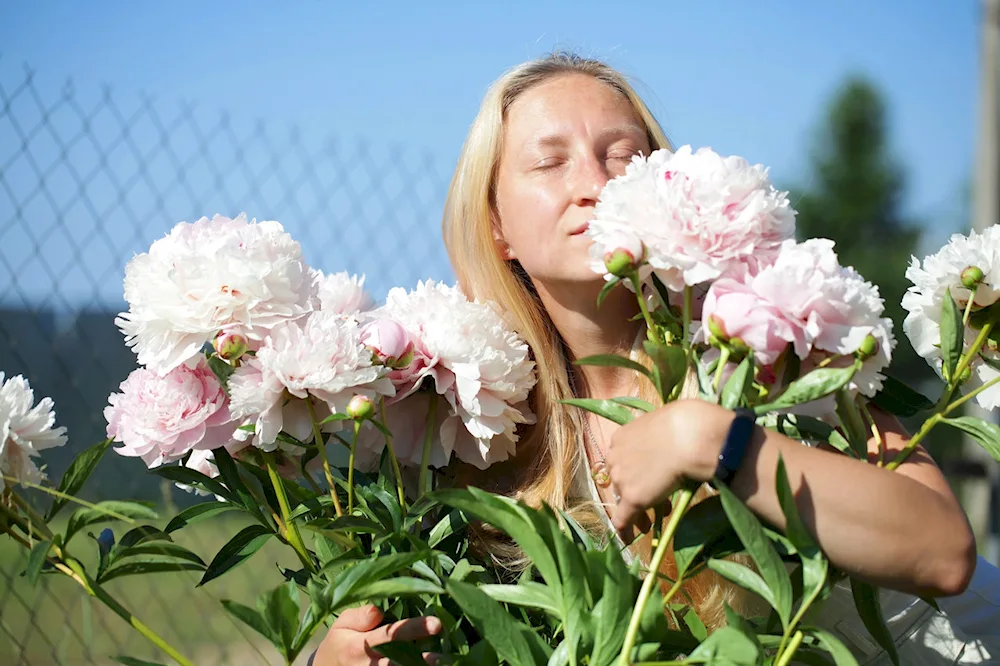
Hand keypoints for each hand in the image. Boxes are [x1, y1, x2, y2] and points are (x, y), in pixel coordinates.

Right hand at [313, 605, 440, 665]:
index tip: (435, 623)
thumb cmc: (339, 642)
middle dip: (422, 658)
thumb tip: (378, 611)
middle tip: (442, 654)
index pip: (390, 635)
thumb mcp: (342, 624)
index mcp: (359, 646)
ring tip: (442, 662)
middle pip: (399, 661)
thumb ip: (360, 617)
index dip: (413, 629)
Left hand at [607, 400, 736, 540]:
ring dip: (637, 513)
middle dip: (638, 493)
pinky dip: (625, 531)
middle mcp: (614, 458)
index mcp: (620, 438)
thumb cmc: (685, 424)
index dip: (635, 474)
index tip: (649, 482)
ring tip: (648, 525)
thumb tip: (670, 442)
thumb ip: (658, 437)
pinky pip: (622, 520)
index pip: (622, 461)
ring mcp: (621, 479)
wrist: (690, 436)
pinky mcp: (632, 498)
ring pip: (623, 501)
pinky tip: (631, 539)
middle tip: (654, 505)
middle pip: (620, 482)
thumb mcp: (663, 424)